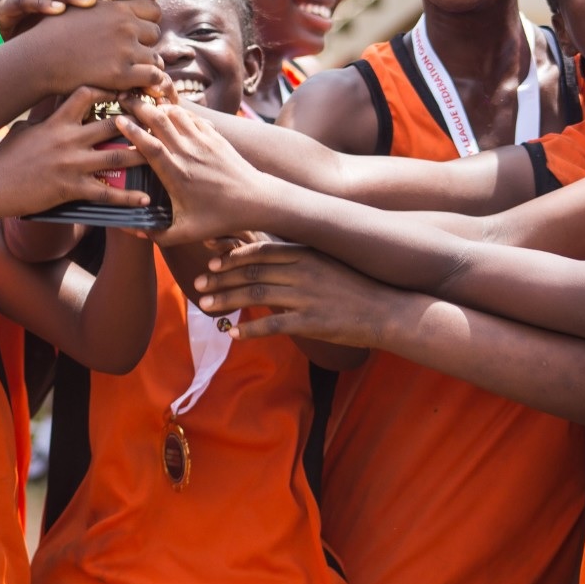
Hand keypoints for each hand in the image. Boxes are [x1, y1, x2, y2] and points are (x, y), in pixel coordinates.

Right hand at [0, 87, 150, 218]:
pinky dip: (128, 196)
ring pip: (116, 156)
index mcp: (56, 122)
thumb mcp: (23, 130)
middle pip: (111, 125)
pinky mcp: (71, 188)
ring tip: (163, 154)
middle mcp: (68, 139)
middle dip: (137, 121)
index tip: (127, 89)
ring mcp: (71, 164)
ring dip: (142, 155)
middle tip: (158, 120)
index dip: (109, 89)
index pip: (87, 94)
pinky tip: (145, 198)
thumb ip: (45, 121)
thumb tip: (56, 112)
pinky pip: (106, 192)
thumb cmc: (4, 159)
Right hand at [24, 0, 167, 97]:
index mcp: (117, 8)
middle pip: (156, 34)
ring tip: (132, 73)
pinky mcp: (121, 74)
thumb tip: (108, 4)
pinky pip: (153, 77)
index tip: (137, 34)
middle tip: (131, 56)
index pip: (153, 10)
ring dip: (146, 66)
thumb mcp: (77, 9)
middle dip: (146, 45)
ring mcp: (125, 50)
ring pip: (157, 58)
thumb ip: (101, 8)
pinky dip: (148, 82)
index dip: (147, 22)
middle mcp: (125, 26)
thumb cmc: (52, 34)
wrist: (38, 59)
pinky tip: (135, 85)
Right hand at [115, 96, 271, 243]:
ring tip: (145, 104)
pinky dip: (179, 111)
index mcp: (176, 174)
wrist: (256, 200)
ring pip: (177, 113)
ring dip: (159, 106)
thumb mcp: (184, 234)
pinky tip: (171, 112)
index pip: (149, 144)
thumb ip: (155, 234)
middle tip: (125, 101)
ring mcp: (203, 141)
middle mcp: (188, 153)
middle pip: (159, 120)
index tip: (117, 119)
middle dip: (140, 107)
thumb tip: (129, 229)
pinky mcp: (216, 137)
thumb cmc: (220, 219)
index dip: (131, 129)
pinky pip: (193, 117)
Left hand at [193, 240, 404, 348]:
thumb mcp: (327, 262)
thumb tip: (269, 258)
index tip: (211, 260)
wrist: (386, 310)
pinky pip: (273, 325)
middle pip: (251, 271)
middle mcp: (303, 271)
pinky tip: (233, 333)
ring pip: (256, 295)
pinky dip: (250, 329)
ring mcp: (307, 296)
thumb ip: (298, 259)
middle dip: (221, 277)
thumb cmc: (355, 286)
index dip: (232, 254)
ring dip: (227, 300)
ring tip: (206, 306)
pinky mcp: (311, 322)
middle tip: (198, 283)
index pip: (259, 250)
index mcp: (305, 253)